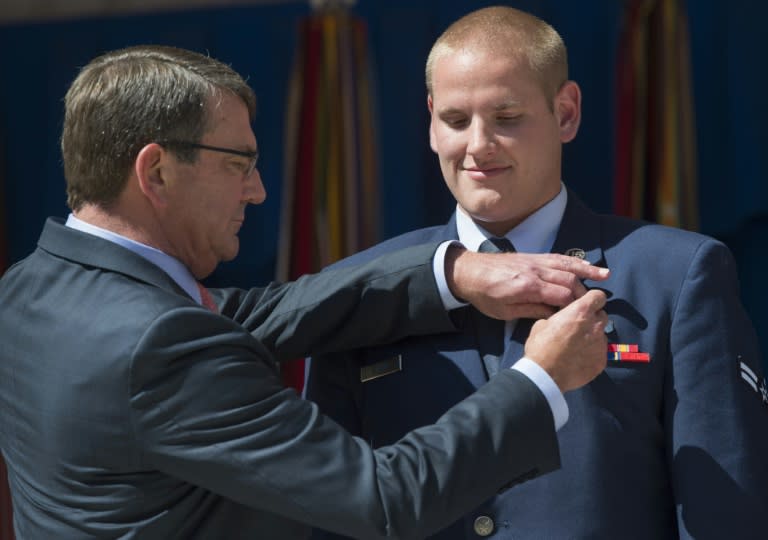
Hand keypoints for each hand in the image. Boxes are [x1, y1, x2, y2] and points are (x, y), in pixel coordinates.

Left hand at [445, 245, 609, 319]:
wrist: (469, 272)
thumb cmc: (484, 295)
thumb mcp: (505, 312)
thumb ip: (532, 311)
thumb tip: (554, 315)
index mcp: (527, 287)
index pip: (561, 296)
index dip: (575, 306)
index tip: (583, 315)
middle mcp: (535, 271)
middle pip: (569, 280)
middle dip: (584, 292)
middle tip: (594, 304)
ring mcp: (535, 261)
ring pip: (567, 265)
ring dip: (587, 271)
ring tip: (605, 277)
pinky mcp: (533, 256)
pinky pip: (558, 258)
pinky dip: (574, 262)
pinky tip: (587, 265)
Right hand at [524, 289, 607, 392]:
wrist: (545, 375)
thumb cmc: (541, 347)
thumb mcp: (542, 324)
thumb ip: (558, 318)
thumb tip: (562, 319)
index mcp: (581, 311)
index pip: (599, 296)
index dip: (592, 299)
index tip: (586, 304)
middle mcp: (595, 325)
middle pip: (602, 315)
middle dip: (592, 318)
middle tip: (579, 326)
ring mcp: (601, 344)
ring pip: (601, 335)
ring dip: (592, 337)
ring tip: (577, 346)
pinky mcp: (602, 361)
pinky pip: (600, 352)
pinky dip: (592, 353)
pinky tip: (579, 359)